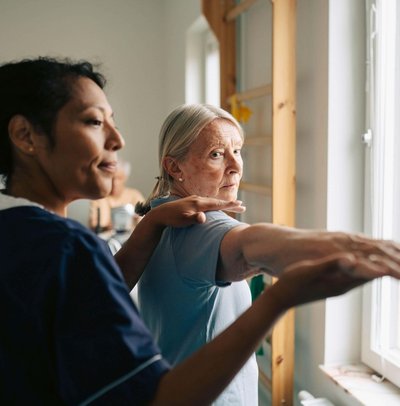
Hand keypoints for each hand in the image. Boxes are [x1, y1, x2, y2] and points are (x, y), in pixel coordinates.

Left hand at [151, 195, 245, 226]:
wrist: (160, 214)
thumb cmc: (172, 219)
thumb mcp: (183, 220)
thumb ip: (193, 219)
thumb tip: (203, 218)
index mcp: (199, 204)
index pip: (217, 204)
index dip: (229, 205)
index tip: (240, 205)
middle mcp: (198, 199)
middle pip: (217, 202)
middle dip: (230, 204)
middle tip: (242, 205)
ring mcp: (194, 200)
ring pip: (212, 202)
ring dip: (223, 204)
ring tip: (233, 206)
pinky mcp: (191, 203)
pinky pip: (207, 203)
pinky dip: (215, 205)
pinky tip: (216, 207)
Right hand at [272, 252, 399, 309]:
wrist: (282, 297)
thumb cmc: (293, 283)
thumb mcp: (309, 270)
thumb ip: (330, 264)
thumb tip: (351, 259)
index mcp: (343, 280)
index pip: (374, 270)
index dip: (389, 263)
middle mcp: (346, 284)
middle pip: (377, 273)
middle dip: (393, 265)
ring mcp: (342, 284)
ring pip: (370, 273)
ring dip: (383, 265)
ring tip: (396, 258)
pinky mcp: (336, 282)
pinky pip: (360, 273)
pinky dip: (370, 266)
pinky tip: (371, 262)